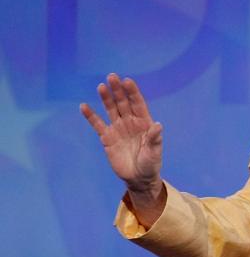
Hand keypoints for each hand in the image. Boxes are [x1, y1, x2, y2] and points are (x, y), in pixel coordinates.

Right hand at [80, 74, 166, 222]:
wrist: (139, 179)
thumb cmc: (150, 164)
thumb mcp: (154, 153)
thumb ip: (155, 139)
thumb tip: (158, 125)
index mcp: (144, 123)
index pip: (138, 104)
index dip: (133, 92)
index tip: (127, 81)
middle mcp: (130, 123)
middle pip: (123, 103)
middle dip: (118, 90)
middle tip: (112, 77)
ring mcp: (118, 129)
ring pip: (111, 110)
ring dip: (106, 98)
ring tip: (101, 86)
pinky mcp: (107, 138)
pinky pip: (97, 124)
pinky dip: (91, 116)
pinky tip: (84, 106)